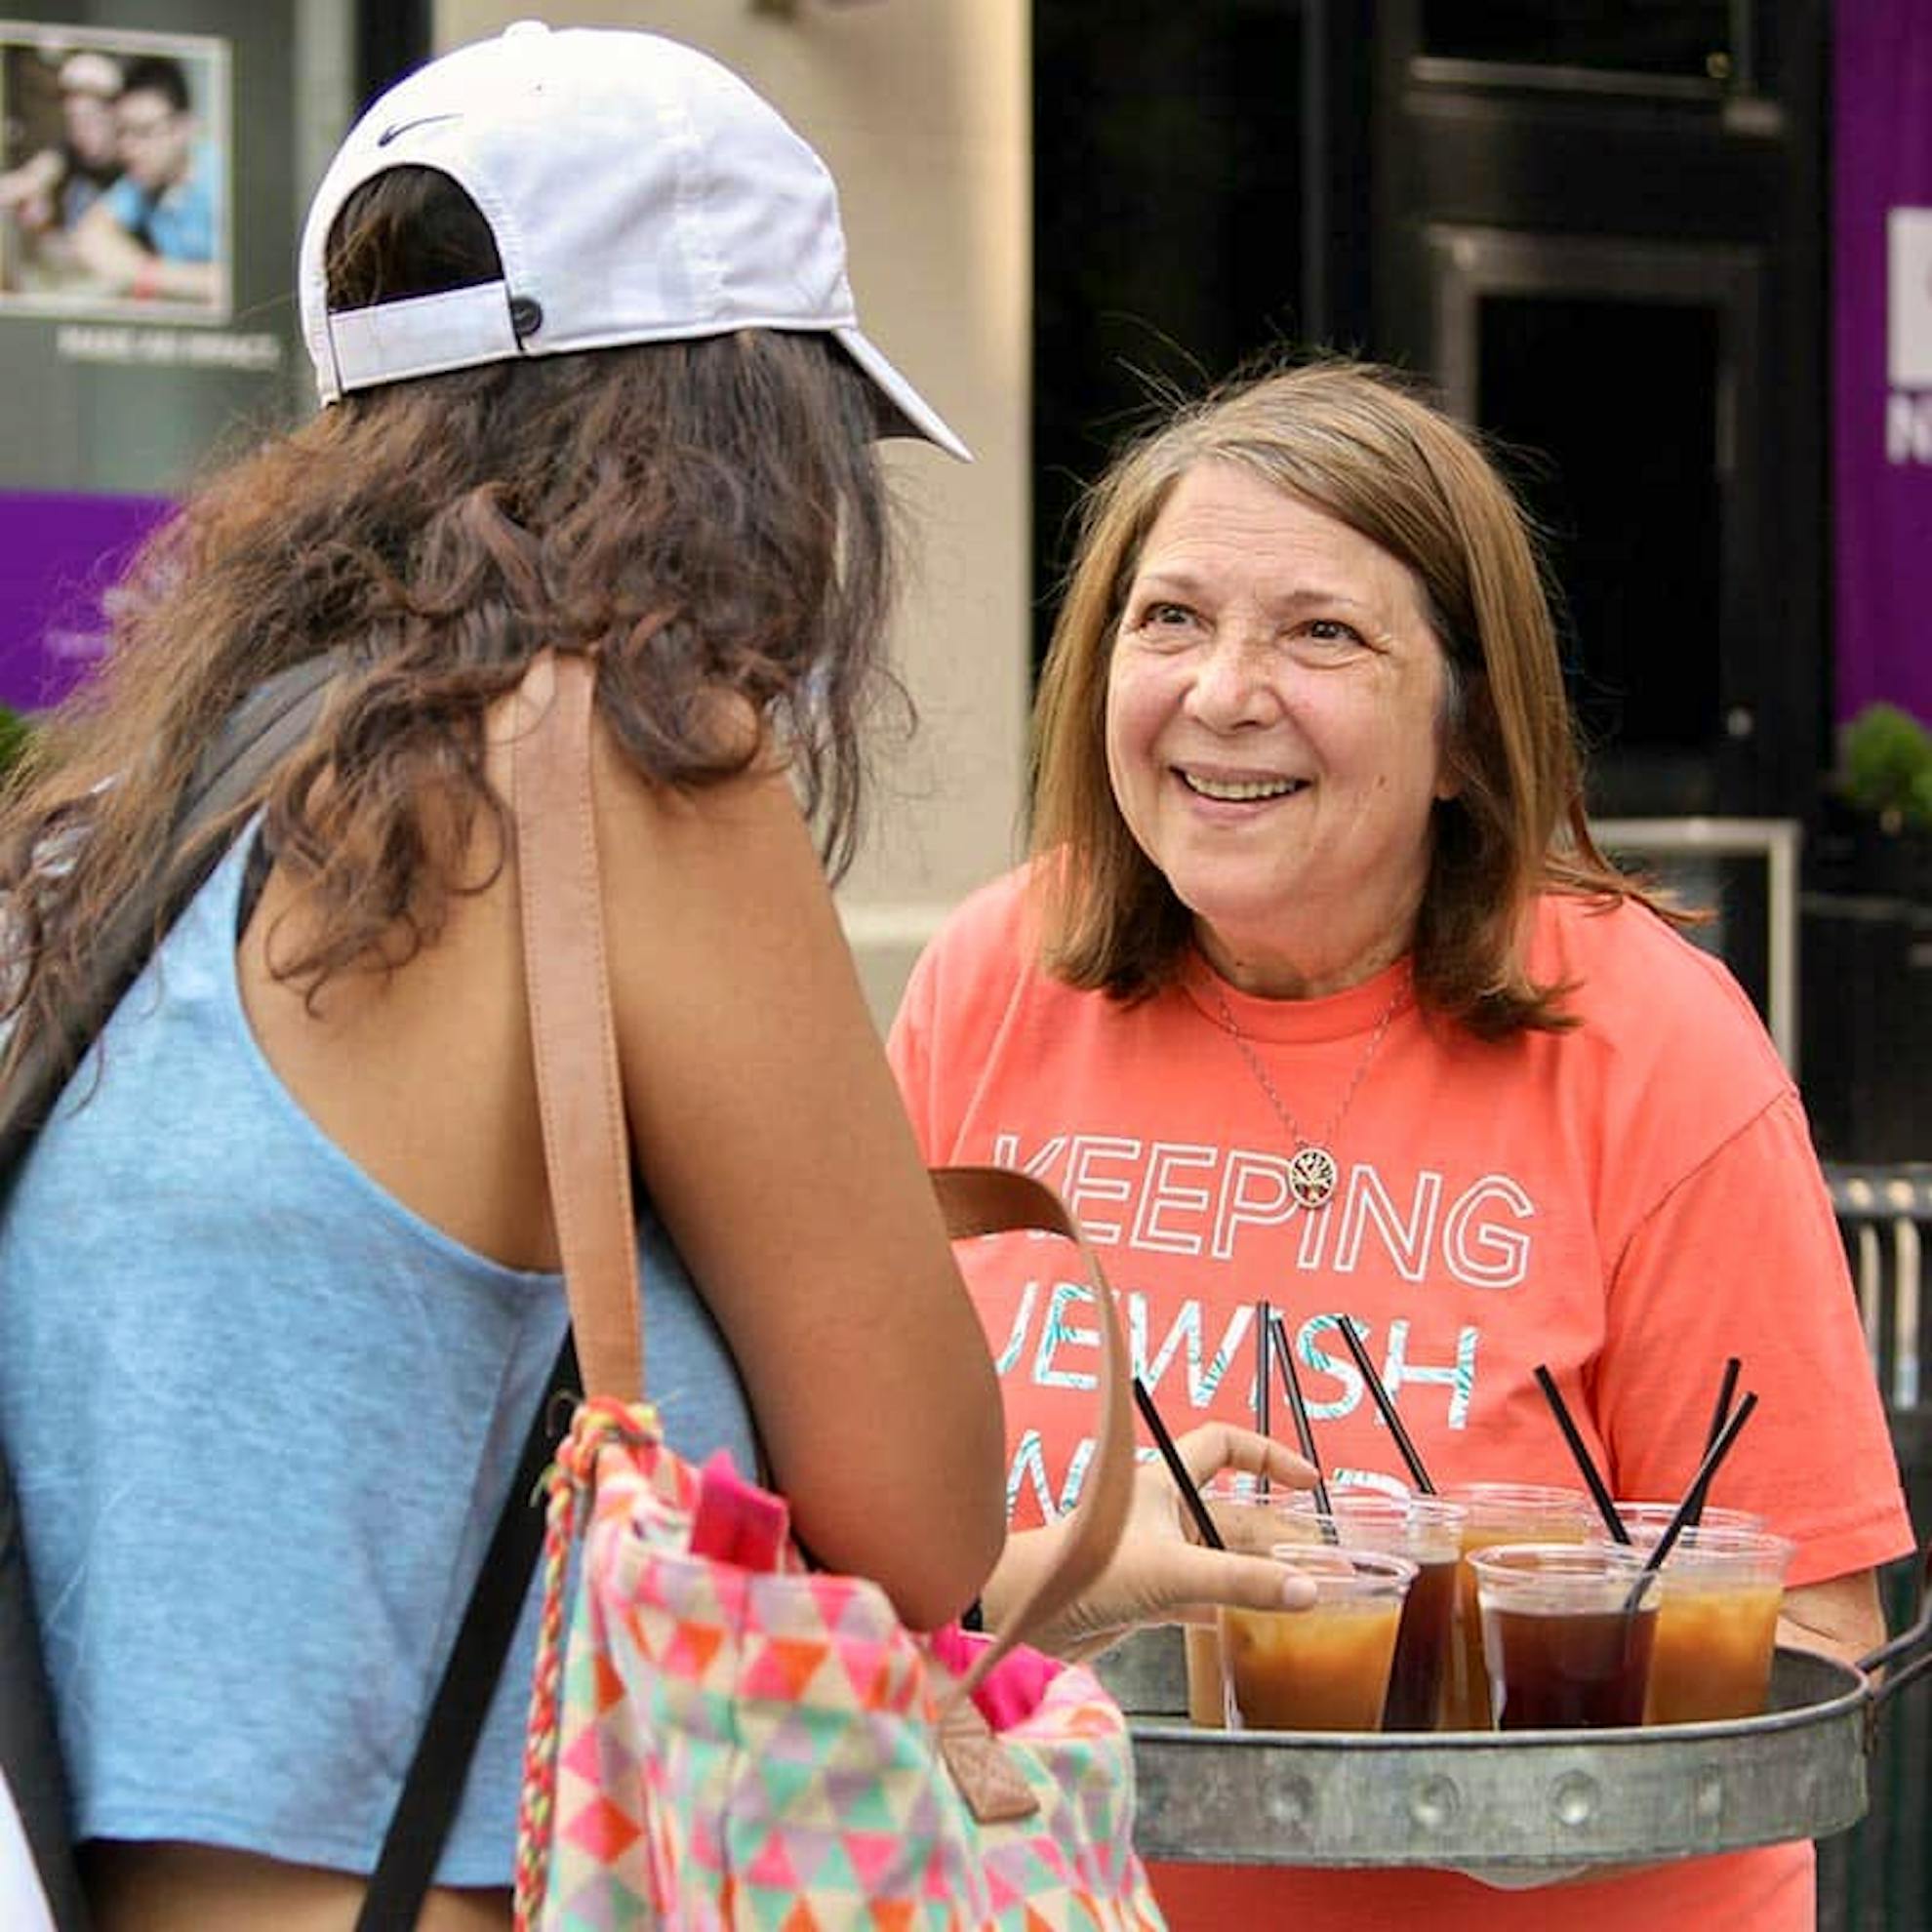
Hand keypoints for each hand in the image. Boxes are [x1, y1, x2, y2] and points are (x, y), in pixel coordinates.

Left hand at [984, 1423, 1319, 1657]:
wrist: (1025, 1614)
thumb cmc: (1085, 1569)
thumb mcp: (1173, 1570)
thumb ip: (1242, 1582)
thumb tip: (1307, 1591)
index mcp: (1161, 1481)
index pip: (1224, 1447)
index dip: (1267, 1455)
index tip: (1308, 1480)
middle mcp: (1161, 1513)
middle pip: (1234, 1512)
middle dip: (1278, 1531)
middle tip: (1326, 1557)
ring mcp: (1156, 1556)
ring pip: (1222, 1559)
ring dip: (1260, 1574)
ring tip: (1309, 1591)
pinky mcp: (1147, 1597)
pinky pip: (1203, 1597)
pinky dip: (1233, 1608)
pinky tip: (1263, 1624)